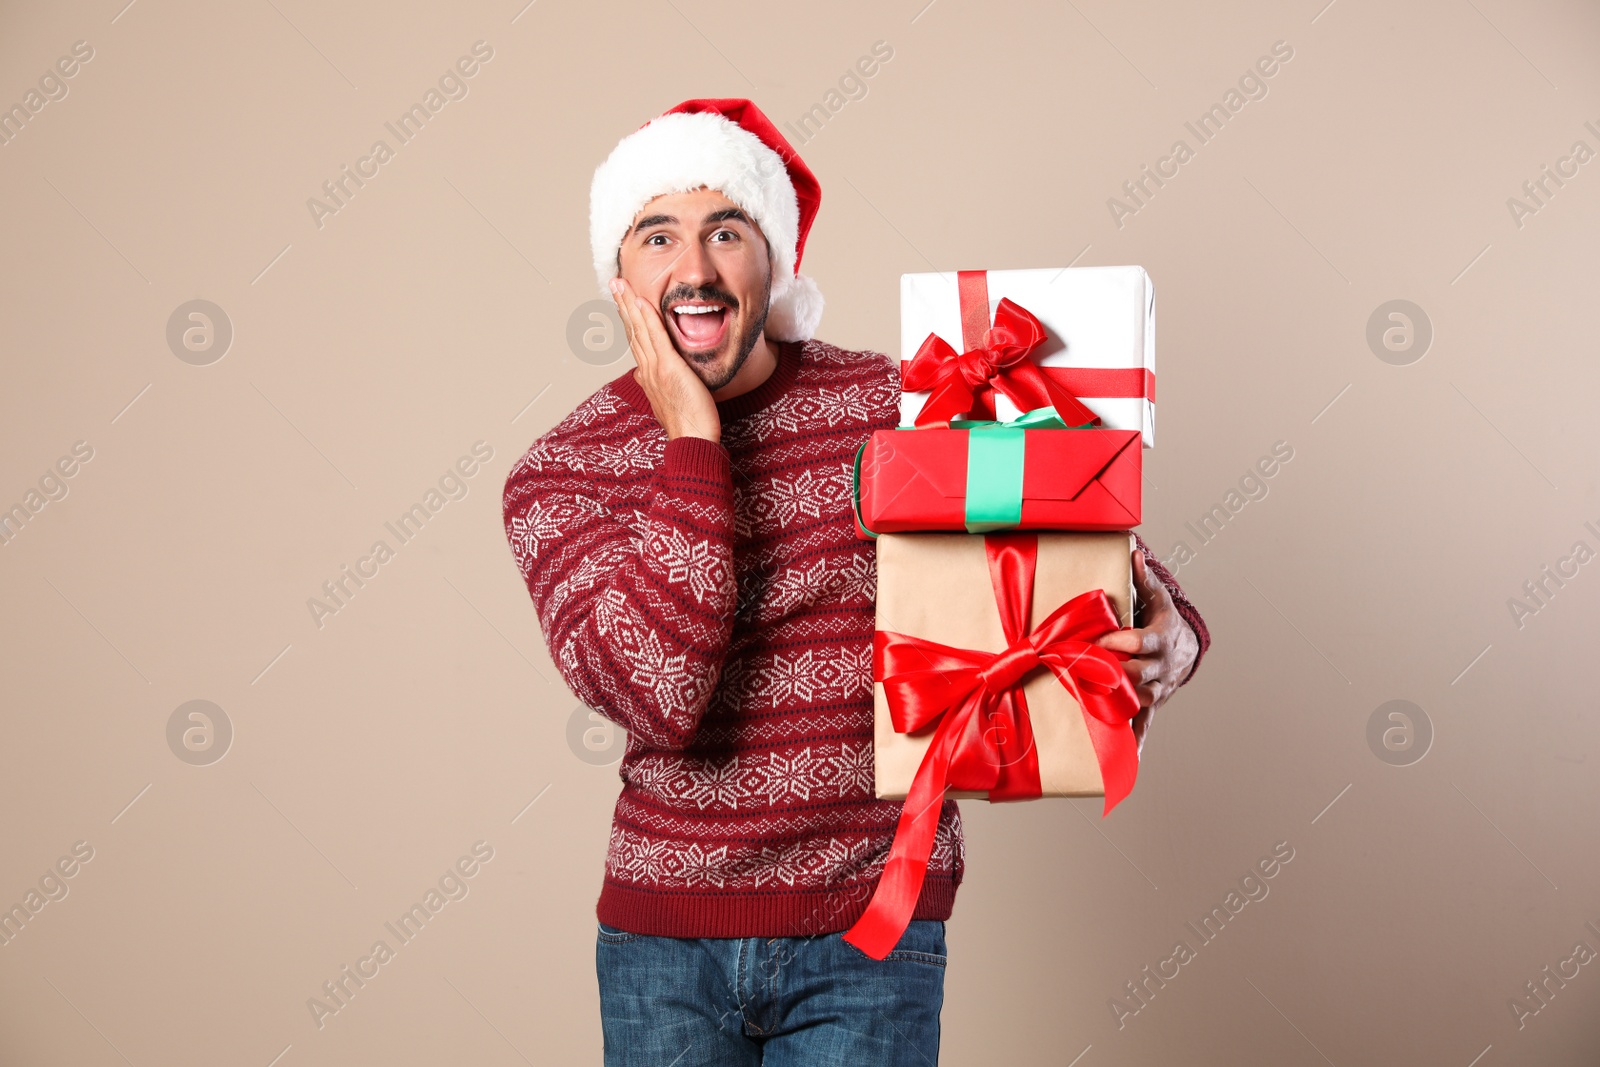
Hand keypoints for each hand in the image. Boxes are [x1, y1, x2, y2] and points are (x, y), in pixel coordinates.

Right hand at [610, 278, 720, 442]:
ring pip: (639, 330)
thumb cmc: (687, 424)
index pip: (635, 341)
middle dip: (623, 305)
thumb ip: (656, 383)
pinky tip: (642, 301)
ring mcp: (656, 368)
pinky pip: (657, 338)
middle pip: (632, 330)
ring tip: (621, 284)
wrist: (692, 440)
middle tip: (615, 283)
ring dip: (630, 304)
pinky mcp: (669, 368)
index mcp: (647, 376)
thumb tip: (641, 374)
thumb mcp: (667, 400)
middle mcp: (647, 370)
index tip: (622, 302)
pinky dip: (648, 319)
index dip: (628, 319)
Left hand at [1094, 548, 1198, 754]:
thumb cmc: (1164, 620)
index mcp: (1159, 640)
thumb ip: (1145, 580)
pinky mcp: (1150, 706)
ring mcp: (1155, 689)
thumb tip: (1136, 554)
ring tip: (1089, 707)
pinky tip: (1125, 760)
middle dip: (1113, 675)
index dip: (1123, 642)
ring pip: (1137, 699)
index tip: (1103, 641)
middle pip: (1138, 674)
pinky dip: (1135, 741)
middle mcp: (1159, 669)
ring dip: (1117, 704)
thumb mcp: (1158, 599)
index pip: (1142, 642)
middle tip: (1085, 673)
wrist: (1184, 650)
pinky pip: (1143, 725)